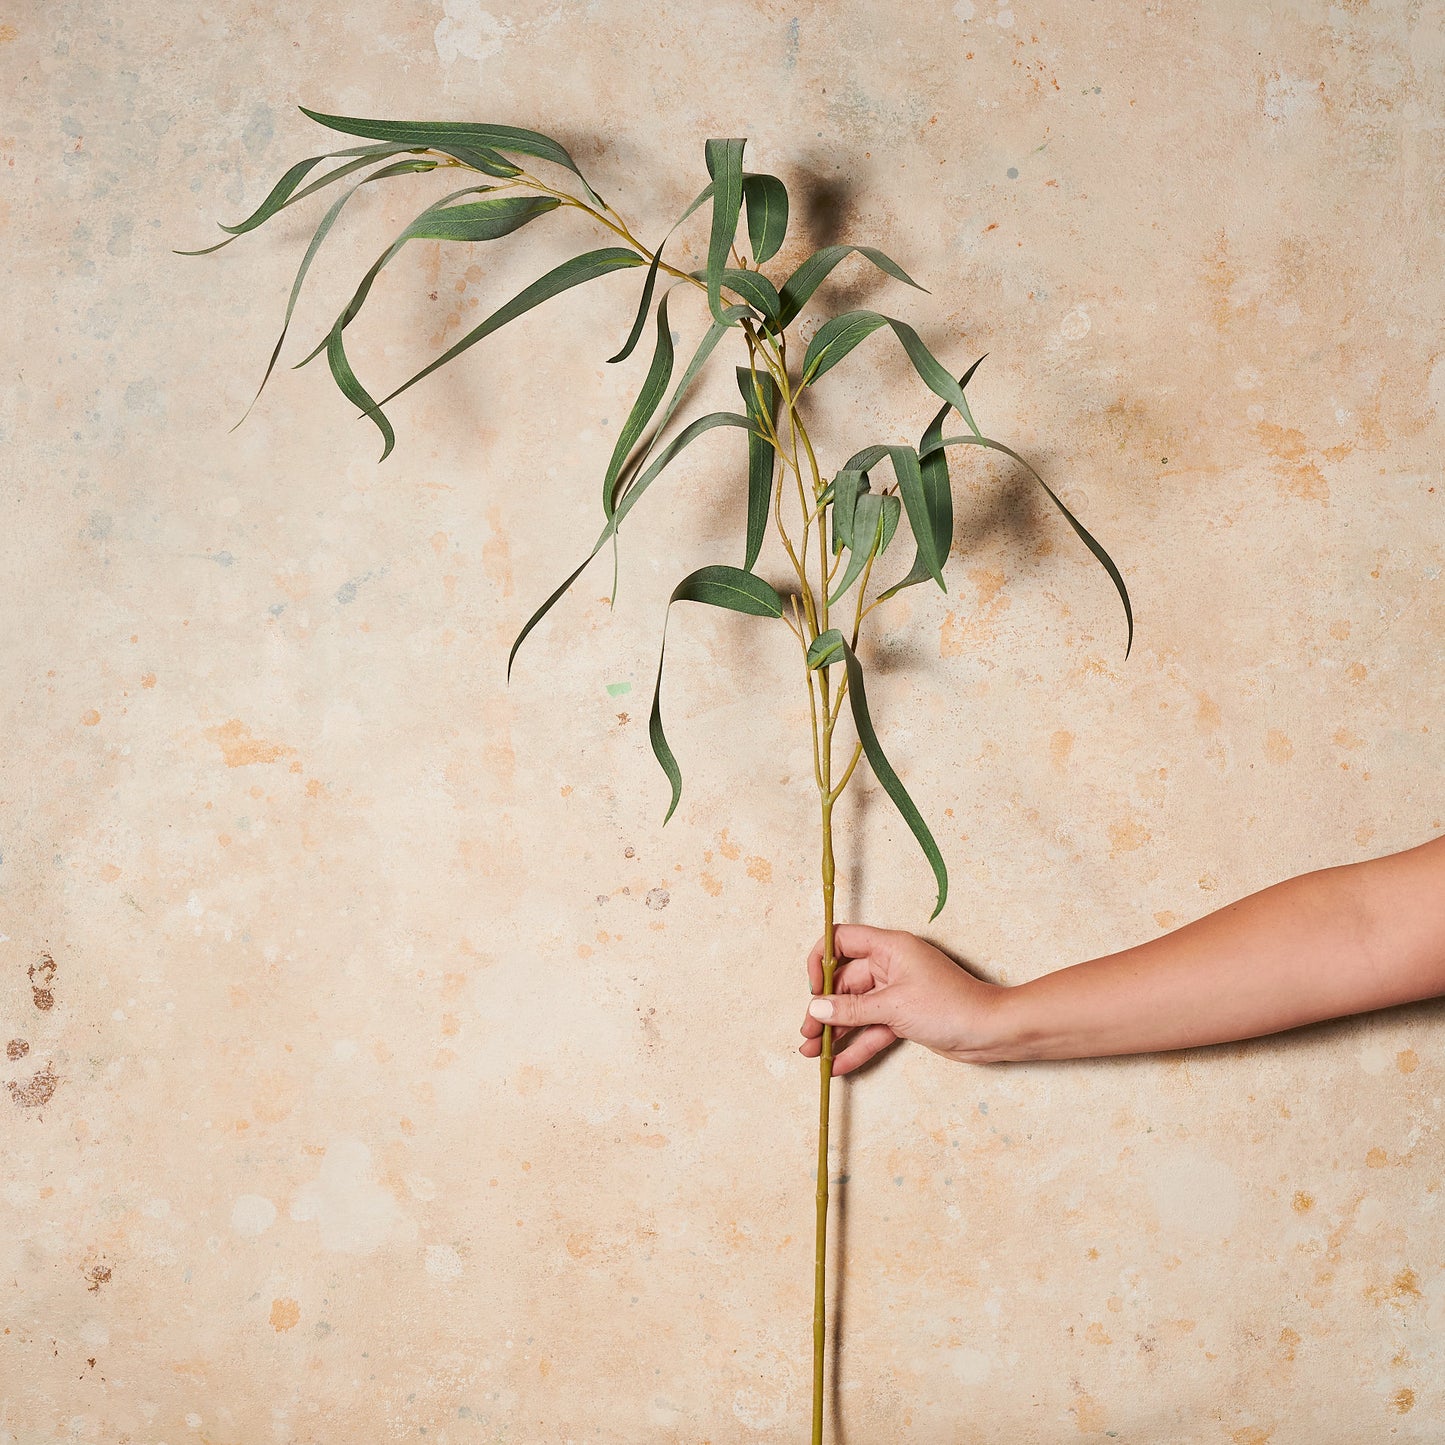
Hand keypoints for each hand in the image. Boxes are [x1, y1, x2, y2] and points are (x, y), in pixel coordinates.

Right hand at [800, 923, 1009, 1073]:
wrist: (991, 1032)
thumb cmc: (949, 1006)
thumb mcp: (894, 1006)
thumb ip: (851, 1008)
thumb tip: (816, 1007)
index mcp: (889, 947)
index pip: (842, 940)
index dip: (821, 960)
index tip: (812, 988)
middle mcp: (890, 965)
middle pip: (844, 982)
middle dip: (823, 1008)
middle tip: (807, 1034)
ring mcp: (896, 992)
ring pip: (856, 1009)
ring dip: (835, 1031)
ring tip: (812, 1053)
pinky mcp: (904, 1017)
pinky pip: (872, 1029)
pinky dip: (857, 1045)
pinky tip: (838, 1064)